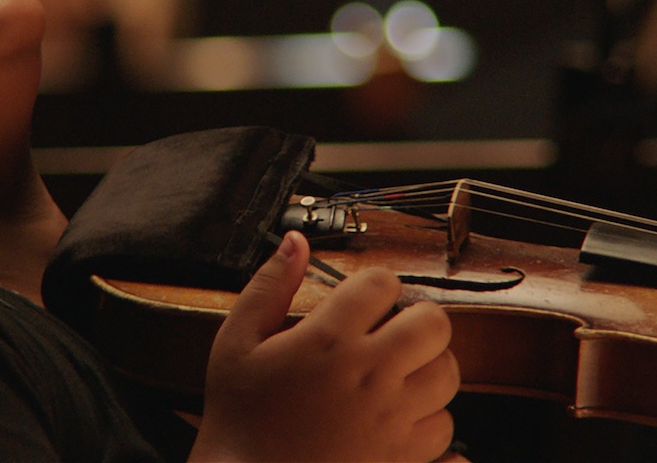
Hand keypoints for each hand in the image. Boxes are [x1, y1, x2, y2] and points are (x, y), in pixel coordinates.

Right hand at [190, 231, 458, 461]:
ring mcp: (392, 419)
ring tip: (395, 373)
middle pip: (433, 323)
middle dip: (416, 318)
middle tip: (391, 330)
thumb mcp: (236, 342)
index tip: (361, 300)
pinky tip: (398, 416)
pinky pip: (446, 428)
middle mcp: (369, 375)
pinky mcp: (403, 458)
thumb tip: (295, 241)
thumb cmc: (239, 414)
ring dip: (427, 366)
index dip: (374, 285)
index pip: (382, 283)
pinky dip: (429, 419)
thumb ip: (267, 286)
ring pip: (447, 374)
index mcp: (328, 340)